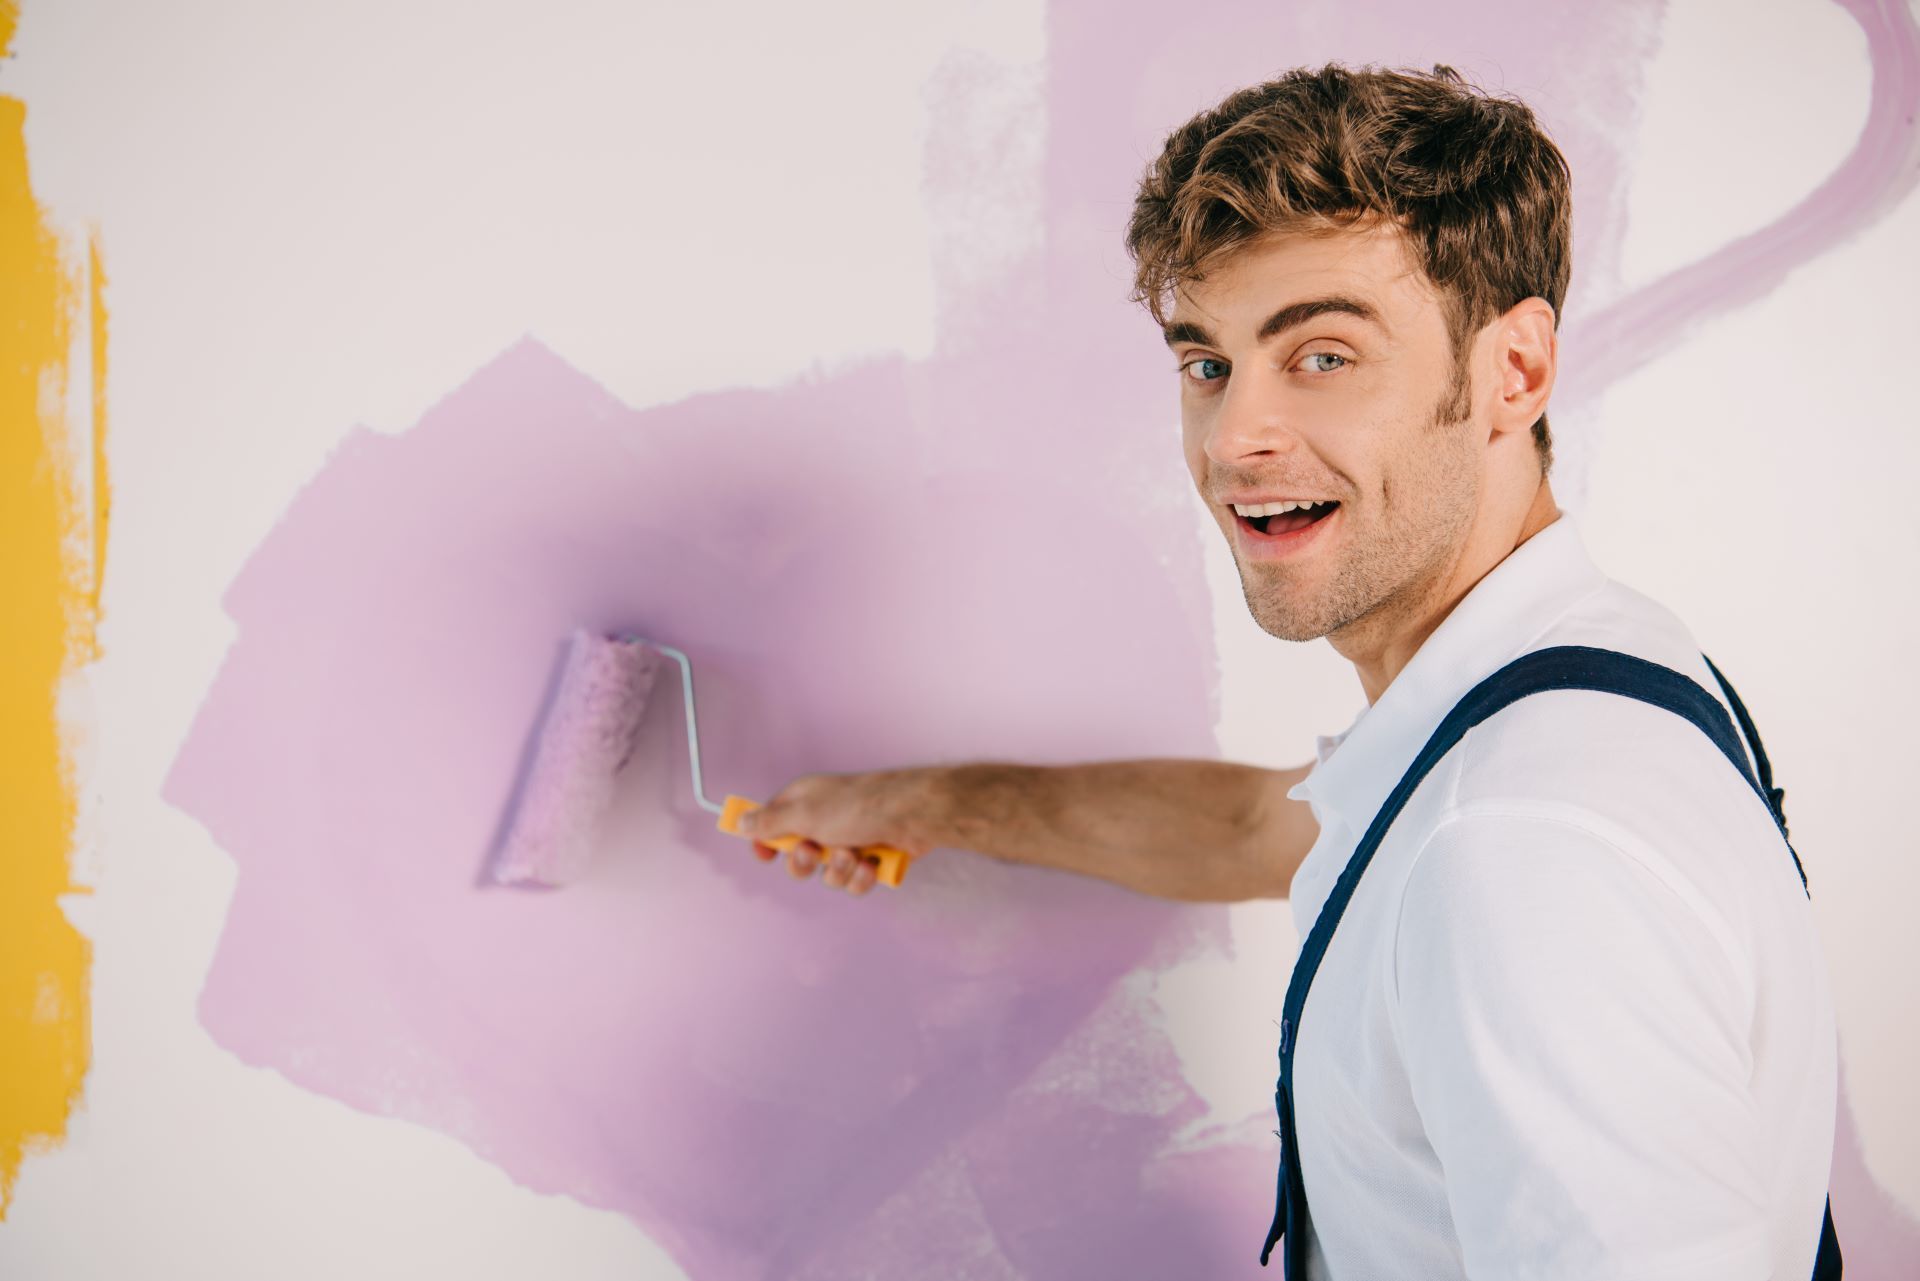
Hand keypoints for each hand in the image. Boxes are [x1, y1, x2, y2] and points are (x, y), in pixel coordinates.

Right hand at [739, 769, 935, 895]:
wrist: (912, 816)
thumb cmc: (859, 806)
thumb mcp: (804, 814)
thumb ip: (769, 822)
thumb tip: (739, 821)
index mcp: (804, 802)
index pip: (771, 823)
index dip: (765, 842)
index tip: (764, 856)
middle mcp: (825, 820)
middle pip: (798, 857)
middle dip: (806, 863)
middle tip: (816, 851)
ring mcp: (849, 840)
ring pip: (827, 875)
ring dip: (839, 870)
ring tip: (854, 853)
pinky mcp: (871, 858)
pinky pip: (853, 882)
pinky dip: (861, 877)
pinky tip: (872, 864)